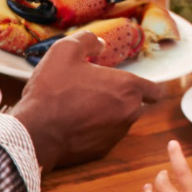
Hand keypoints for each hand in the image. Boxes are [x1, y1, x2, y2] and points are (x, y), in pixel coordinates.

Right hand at [10, 33, 164, 171]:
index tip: (132, 84)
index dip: (147, 86)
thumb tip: (100, 44)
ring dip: (108, 113)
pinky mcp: (102, 150)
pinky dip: (96, 129)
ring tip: (81, 106)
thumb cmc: (53, 90)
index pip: (155, 90)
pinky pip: (105, 136)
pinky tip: (75, 123)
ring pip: (121, 120)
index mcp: (128, 87)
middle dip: (122, 97)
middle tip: (96, 90)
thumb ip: (88, 41)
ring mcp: (117, 134)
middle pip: (136, 104)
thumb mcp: (65, 51)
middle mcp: (130, 112)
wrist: (36, 132)